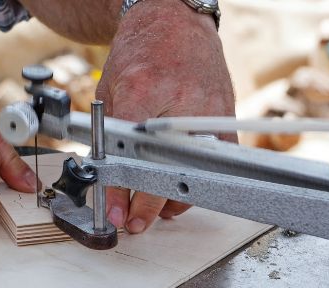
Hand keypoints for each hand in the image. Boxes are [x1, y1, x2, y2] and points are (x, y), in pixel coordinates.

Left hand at [95, 0, 235, 233]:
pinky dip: (198, 181)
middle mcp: (180, 104)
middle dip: (148, 206)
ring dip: (174, 198)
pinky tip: (179, 191)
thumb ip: (106, 132)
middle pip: (166, 171)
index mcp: (143, 92)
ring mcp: (208, 112)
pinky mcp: (225, 118)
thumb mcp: (109, 88)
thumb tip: (103, 178)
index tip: (115, 214)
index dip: (120, 191)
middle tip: (134, 223)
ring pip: (196, 173)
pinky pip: (216, 164)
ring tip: (154, 208)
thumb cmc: (139, 52)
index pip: (128, 155)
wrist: (174, 22)